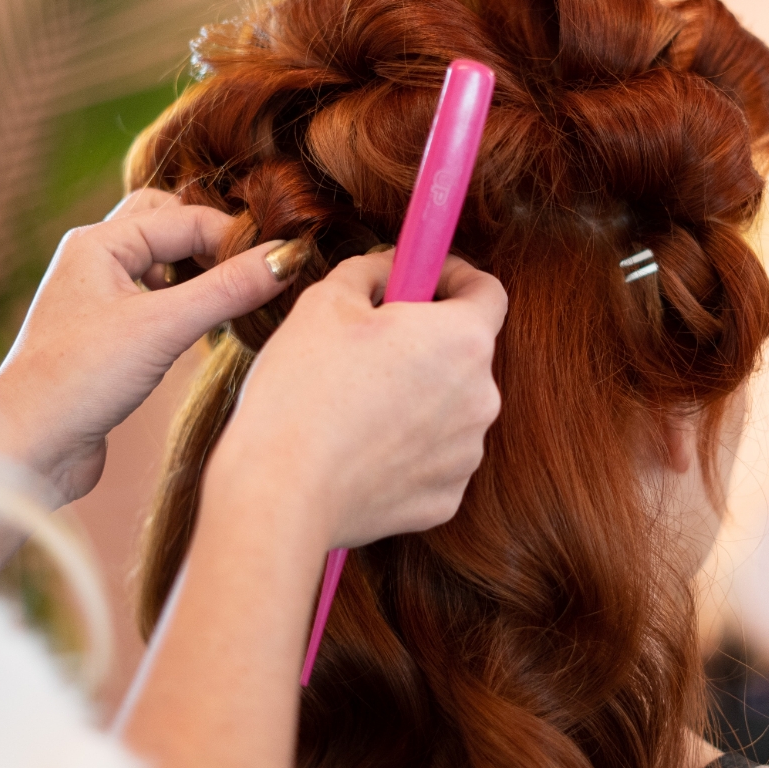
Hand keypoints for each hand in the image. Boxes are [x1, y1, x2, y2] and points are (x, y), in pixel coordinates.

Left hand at [0, 189, 292, 504]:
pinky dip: (185, 301)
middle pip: (167, 224)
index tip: (282, 260)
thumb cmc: (81, 379)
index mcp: (97, 242)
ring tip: (232, 294)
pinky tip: (203, 327)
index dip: (236, 236)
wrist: (29, 448)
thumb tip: (287, 258)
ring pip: (161, 261)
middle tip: (252, 267)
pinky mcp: (104, 335)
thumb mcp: (163, 328)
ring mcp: (96, 297)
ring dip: (198, 271)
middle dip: (211, 240)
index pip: (185, 217)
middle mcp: (93, 260)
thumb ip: (228, 289)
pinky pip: (154, 298)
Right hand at [205, 250, 507, 550]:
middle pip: (464, 354)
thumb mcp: (325, 301)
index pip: (488, 291)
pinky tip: (360, 448)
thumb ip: (372, 270)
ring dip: (416, 397)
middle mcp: (483, 397)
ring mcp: (467, 454)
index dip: (455, 278)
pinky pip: (432, 458)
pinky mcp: (446, 499)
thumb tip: (390, 269)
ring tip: (355, 404)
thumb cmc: (301, 390)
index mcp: (463, 339)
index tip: (423, 280)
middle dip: (425, 343)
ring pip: (448, 408)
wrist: (281, 490)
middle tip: (369, 346)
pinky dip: (406, 449)